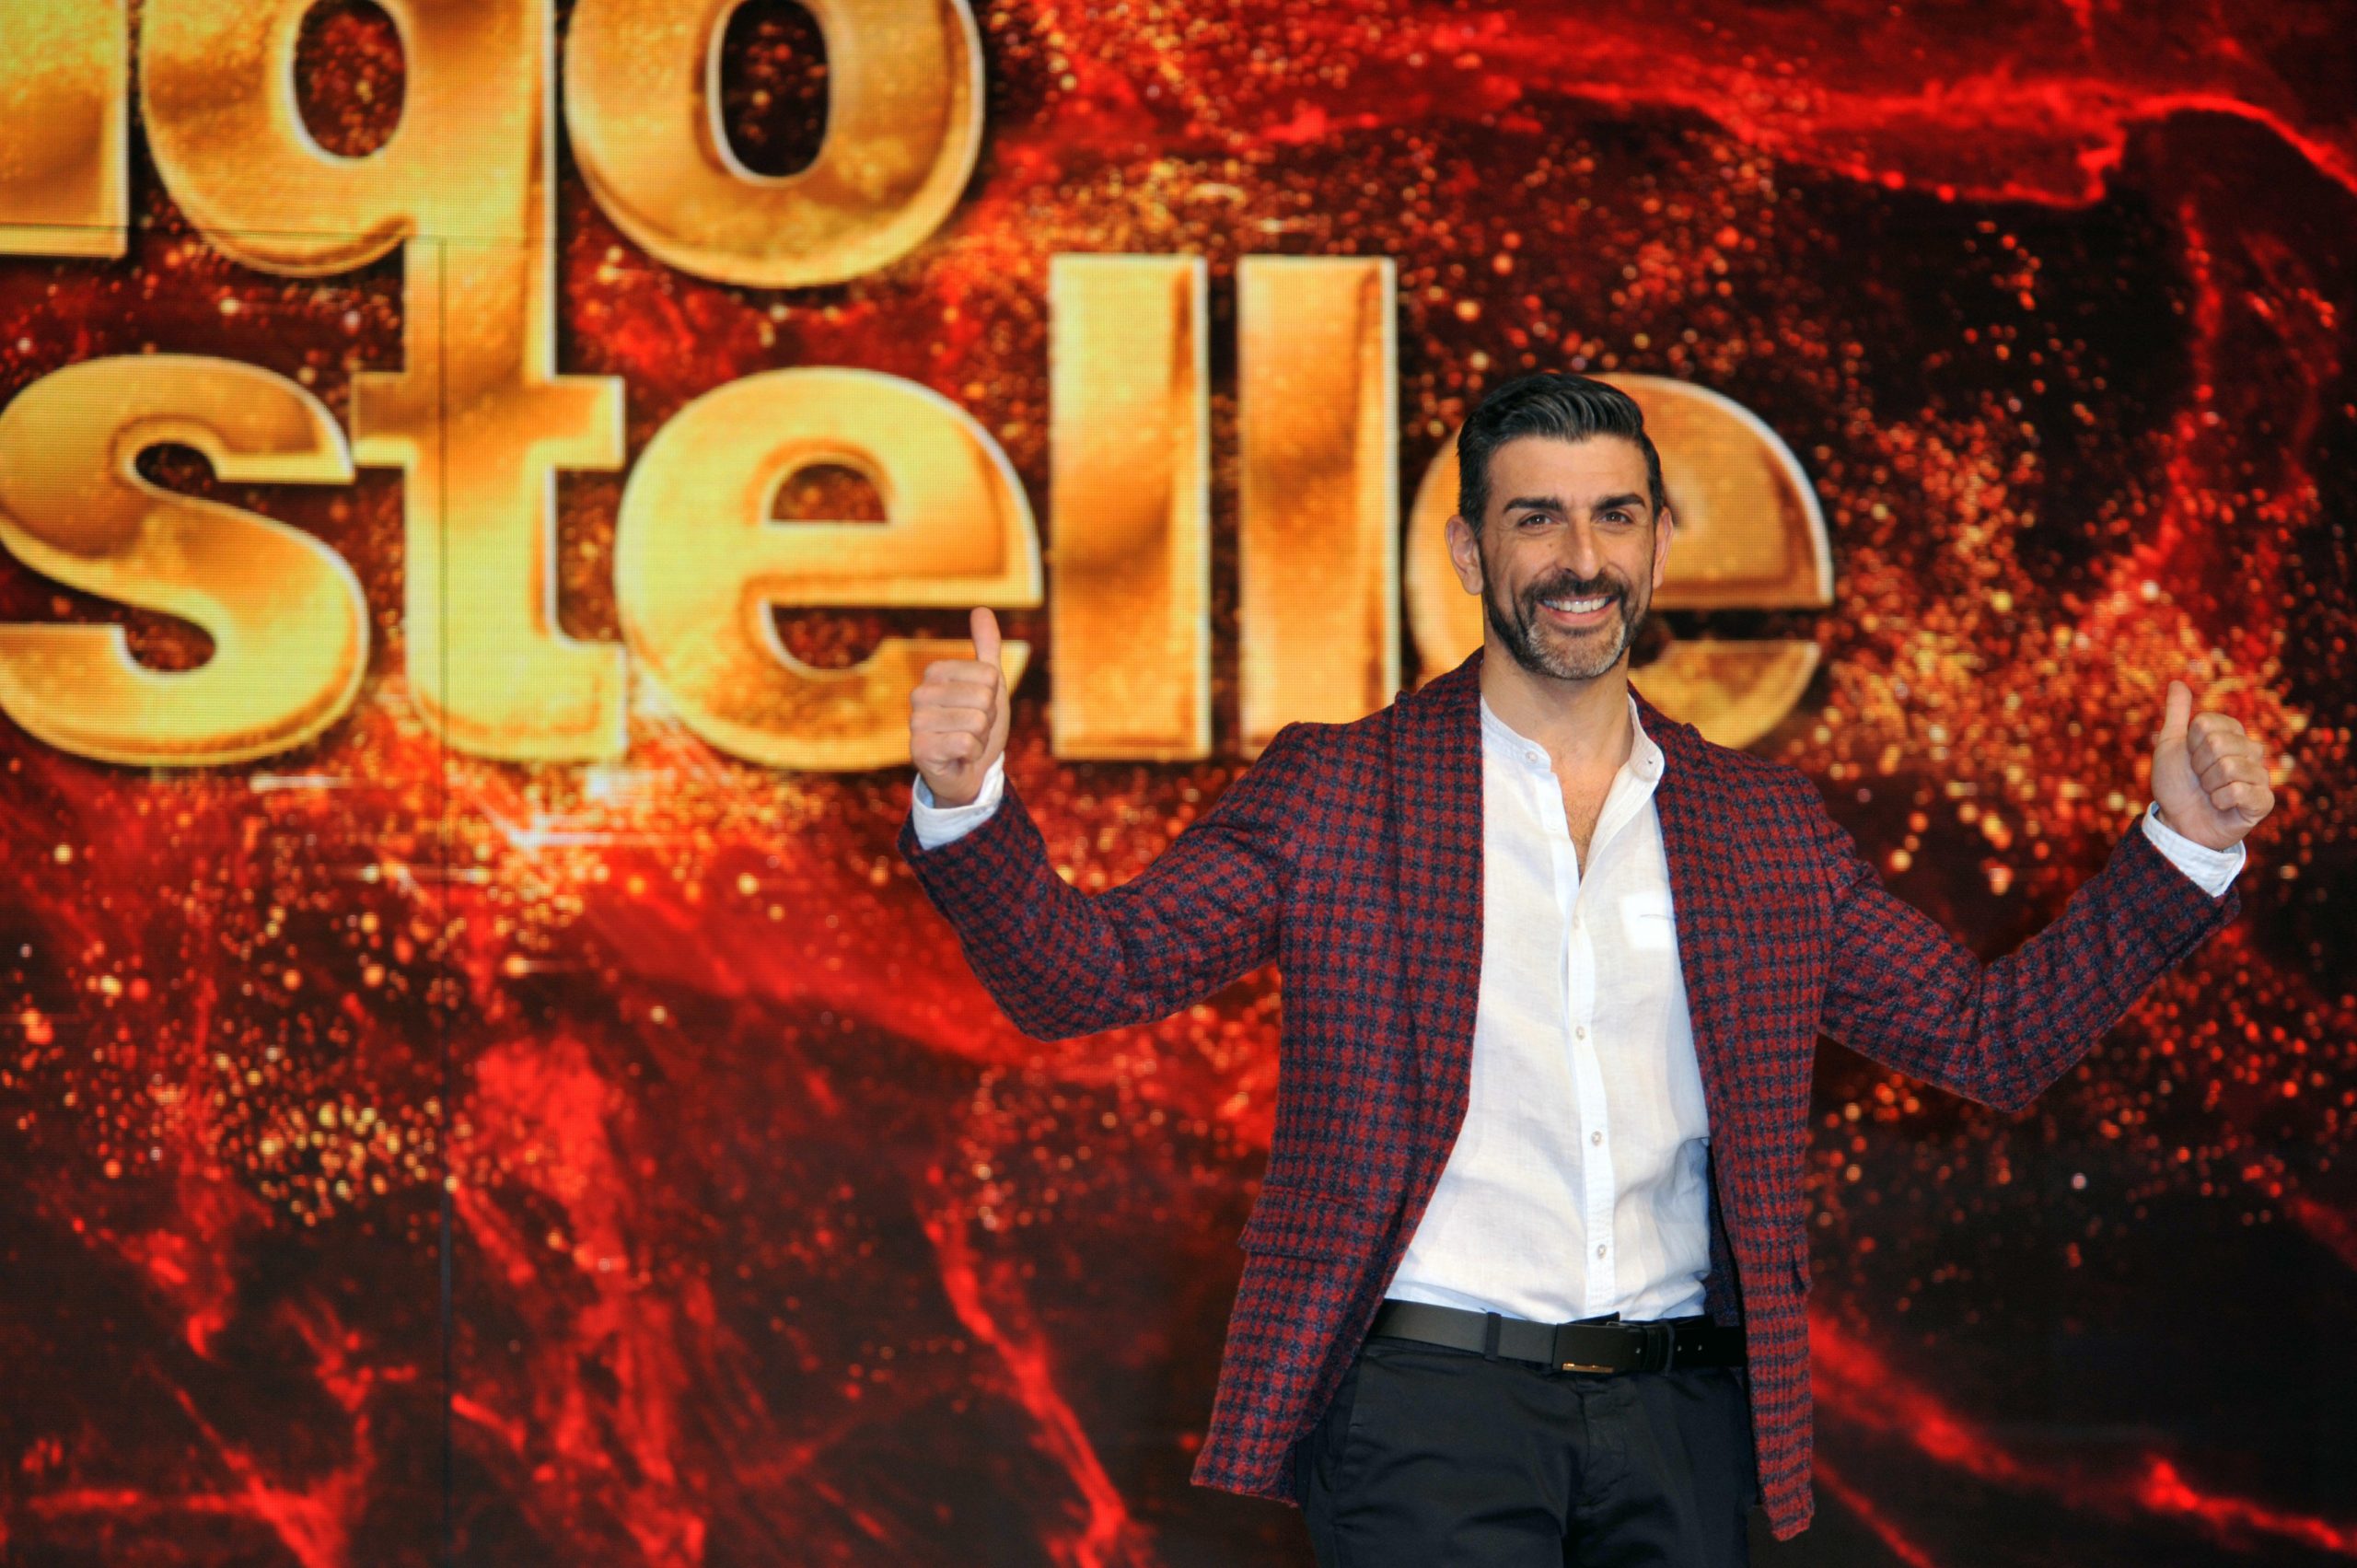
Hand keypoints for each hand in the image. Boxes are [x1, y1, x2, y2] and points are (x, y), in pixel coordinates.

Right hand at [910, 608, 1011, 807]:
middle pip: (984, 697)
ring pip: (977, 721)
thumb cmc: (978, 726)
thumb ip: (986, 648)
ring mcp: (916, 723)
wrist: (969, 772)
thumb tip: (981, 609)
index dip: (994, 696)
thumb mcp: (989, 684)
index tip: (981, 709)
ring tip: (967, 743)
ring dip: (981, 738)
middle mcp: (919, 694)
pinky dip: (973, 754)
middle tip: (974, 730)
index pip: (989, 674)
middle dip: (988, 719)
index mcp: (935, 673)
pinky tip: (960, 758)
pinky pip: (967, 744)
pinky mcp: (919, 751)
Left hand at [2150, 678, 2273, 850]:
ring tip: (2209, 793)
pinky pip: (2240, 790)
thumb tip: (2177, 683)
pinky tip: (2220, 805)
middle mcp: (2251, 751)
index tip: (2189, 758)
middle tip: (2199, 778)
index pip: (2207, 724)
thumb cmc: (2177, 784)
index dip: (2189, 744)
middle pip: (2218, 743)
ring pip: (2228, 767)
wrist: (2178, 822)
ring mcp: (2260, 775)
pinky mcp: (2264, 800)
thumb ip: (2177, 714)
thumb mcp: (2170, 745)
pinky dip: (2220, 800)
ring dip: (2208, 785)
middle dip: (2198, 765)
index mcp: (2232, 734)